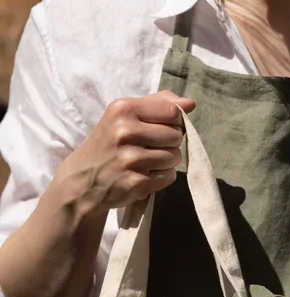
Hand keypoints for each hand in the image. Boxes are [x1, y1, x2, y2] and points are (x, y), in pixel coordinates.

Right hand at [58, 90, 195, 213]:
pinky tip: (145, 174)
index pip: (171, 111)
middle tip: (151, 146)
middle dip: (170, 142)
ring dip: (167, 161)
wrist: (83, 180)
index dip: (175, 121)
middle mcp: (126, 132)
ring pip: (175, 157)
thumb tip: (189, 103)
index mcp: (123, 110)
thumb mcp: (123, 115)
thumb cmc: (108, 143)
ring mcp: (131, 160)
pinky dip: (162, 176)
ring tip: (147, 161)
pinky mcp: (137, 183)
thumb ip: (156, 104)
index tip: (163, 126)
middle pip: (176, 136)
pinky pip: (169, 176)